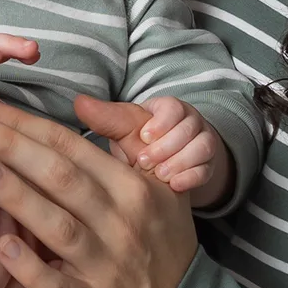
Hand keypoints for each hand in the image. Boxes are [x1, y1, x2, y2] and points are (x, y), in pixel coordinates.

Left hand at [0, 95, 197, 287]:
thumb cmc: (159, 238)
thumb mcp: (162, 181)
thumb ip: (127, 135)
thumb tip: (81, 101)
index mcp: (133, 186)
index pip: (70, 145)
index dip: (25, 124)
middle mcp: (121, 221)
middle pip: (59, 176)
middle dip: (11, 146)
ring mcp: (108, 266)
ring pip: (58, 226)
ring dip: (16, 196)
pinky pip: (59, 287)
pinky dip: (31, 269)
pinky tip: (1, 248)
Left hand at [102, 95, 232, 207]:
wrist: (163, 167)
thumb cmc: (140, 144)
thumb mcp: (124, 130)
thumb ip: (106, 118)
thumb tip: (79, 102)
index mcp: (167, 109)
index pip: (174, 107)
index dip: (161, 122)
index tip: (144, 137)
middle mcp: (189, 122)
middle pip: (190, 127)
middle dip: (167, 146)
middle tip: (146, 162)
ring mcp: (202, 143)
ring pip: (204, 146)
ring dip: (180, 161)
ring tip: (159, 175)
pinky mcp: (208, 165)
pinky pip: (208, 169)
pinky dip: (192, 176)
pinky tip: (174, 185)